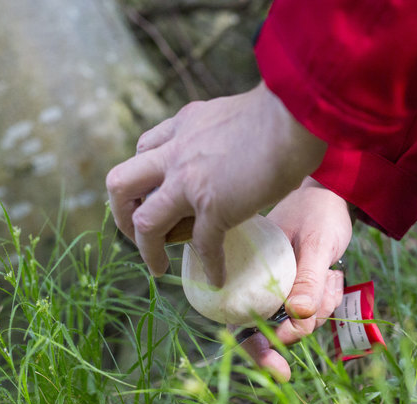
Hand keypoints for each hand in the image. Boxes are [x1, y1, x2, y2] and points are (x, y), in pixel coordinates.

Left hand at [106, 82, 326, 282]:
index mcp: (183, 126)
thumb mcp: (230, 116)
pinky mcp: (214, 206)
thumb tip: (230, 149)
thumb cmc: (280, 113)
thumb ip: (217, 134)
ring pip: (144, 221)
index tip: (153, 192)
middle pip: (120, 184)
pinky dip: (209, 266)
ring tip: (157, 267)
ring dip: (146, 249)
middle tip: (137, 232)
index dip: (142, 176)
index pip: (143, 150)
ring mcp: (190, 181)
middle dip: (121, 213)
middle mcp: (176, 152)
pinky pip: (202, 245)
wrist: (295, 116)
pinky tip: (217, 278)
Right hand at [241, 177, 352, 381]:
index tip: (278, 368)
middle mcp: (260, 278)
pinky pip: (313, 307)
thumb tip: (298, 316)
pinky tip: (332, 275)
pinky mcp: (299, 285)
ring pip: (298, 318)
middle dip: (298, 326)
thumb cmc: (320, 211)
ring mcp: (281, 283)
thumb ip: (308, 279)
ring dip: (319, 305)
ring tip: (330, 275)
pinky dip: (326, 298)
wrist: (335, 195)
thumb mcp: (317, 243)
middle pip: (272, 324)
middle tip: (316, 314)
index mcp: (249, 267)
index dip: (257, 345)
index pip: (242, 316)